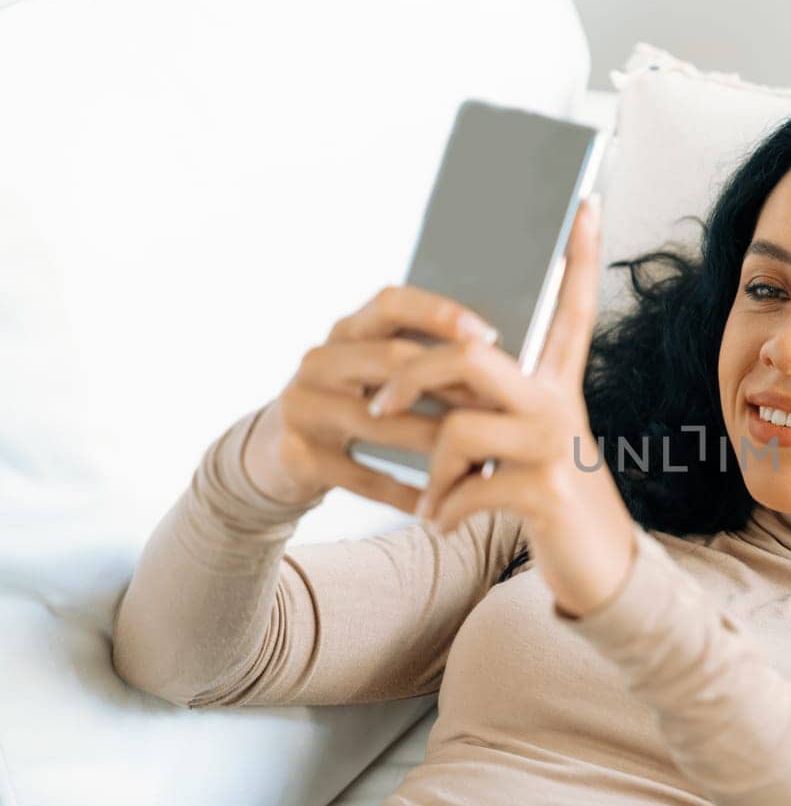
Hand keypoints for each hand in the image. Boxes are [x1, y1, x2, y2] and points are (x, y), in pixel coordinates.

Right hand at [244, 285, 505, 509]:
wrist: (276, 454)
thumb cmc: (353, 404)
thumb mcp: (372, 371)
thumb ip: (420, 357)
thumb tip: (500, 359)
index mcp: (346, 331)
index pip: (391, 303)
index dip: (440, 313)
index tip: (489, 336)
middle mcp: (319, 361)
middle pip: (388, 360)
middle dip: (448, 383)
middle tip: (496, 404)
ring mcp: (303, 407)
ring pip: (380, 421)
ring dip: (434, 442)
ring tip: (479, 458)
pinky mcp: (298, 455)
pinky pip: (363, 476)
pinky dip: (405, 492)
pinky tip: (438, 502)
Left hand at [368, 196, 638, 618]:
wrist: (599, 565)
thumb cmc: (548, 496)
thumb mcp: (525, 440)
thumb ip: (492, 400)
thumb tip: (439, 367)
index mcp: (557, 382)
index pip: (574, 306)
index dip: (578, 256)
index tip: (586, 202)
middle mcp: (559, 402)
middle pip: (470, 355)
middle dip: (410, 376)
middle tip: (380, 406)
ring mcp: (554, 444)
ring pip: (457, 428)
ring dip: (428, 471)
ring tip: (430, 500)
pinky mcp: (544, 489)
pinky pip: (464, 488)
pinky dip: (442, 511)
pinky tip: (444, 524)